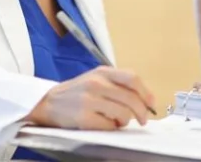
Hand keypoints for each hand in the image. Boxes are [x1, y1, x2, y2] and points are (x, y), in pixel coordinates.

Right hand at [26, 66, 156, 129]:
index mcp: (103, 72)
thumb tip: (143, 99)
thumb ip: (118, 84)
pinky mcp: (83, 117)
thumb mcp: (97, 78)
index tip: (152, 103)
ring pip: (122, 113)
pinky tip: (106, 124)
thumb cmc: (77, 92)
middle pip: (131, 98)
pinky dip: (112, 127)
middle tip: (143, 119)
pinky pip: (109, 125)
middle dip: (142, 111)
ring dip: (125, 121)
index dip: (146, 92)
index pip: (132, 79)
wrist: (48, 102)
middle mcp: (97, 83)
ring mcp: (89, 100)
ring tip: (118, 121)